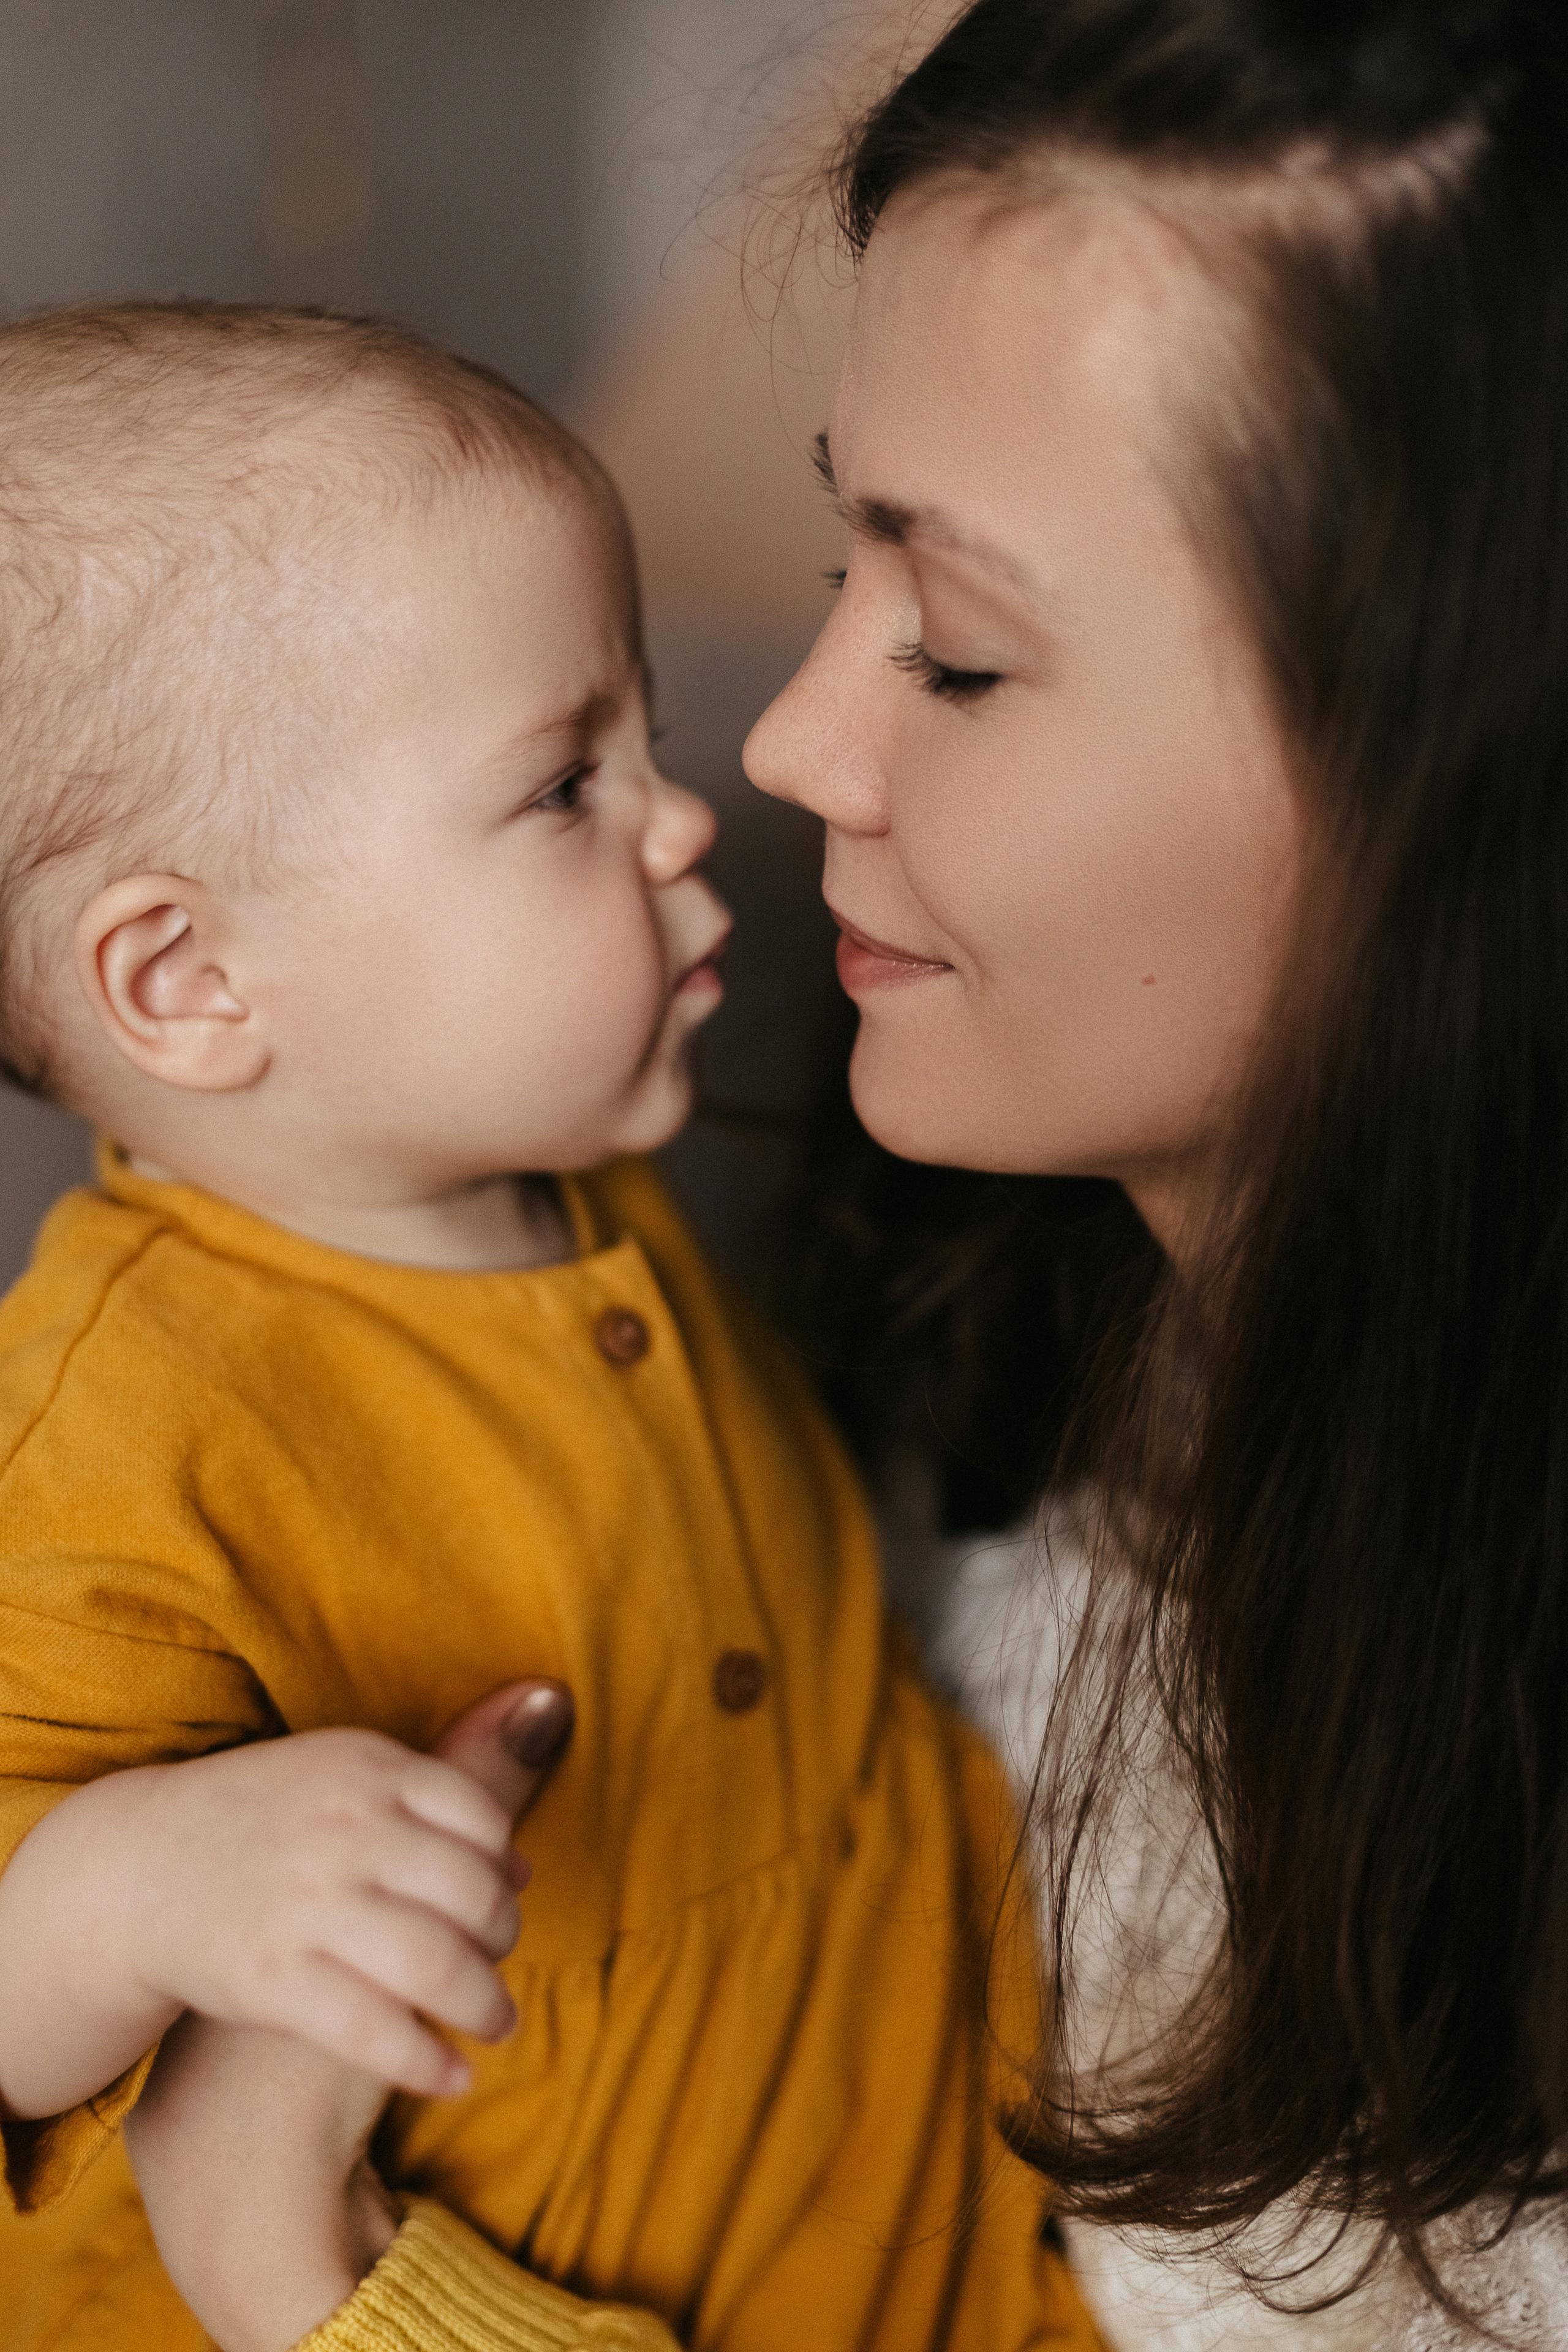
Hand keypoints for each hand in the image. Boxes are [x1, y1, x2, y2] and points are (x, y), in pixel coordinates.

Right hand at [125, 1678, 572, 2351]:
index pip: (480, 1821)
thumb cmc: (262, 1819)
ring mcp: (306, 1904)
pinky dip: (429, 2060)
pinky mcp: (272, 1979)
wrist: (134, 1868)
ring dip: (485, 2005)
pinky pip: (376, 2030)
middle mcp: (342, 1829)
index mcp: (366, 1766)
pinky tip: (454, 2076)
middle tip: (500, 1965)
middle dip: (501, 1941)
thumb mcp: (342, 1772)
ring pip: (437, 1965)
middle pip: (470, 1894)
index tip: (505, 1901)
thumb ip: (437, 1790)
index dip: (505, 1871)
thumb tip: (532, 1831)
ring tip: (497, 2022)